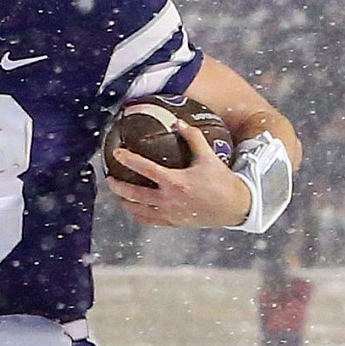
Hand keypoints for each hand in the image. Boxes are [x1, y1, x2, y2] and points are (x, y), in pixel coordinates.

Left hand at [108, 121, 251, 228]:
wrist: (234, 207)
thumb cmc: (221, 181)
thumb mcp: (208, 156)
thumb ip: (193, 137)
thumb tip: (178, 122)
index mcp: (175, 182)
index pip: (144, 168)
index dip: (128, 159)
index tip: (116, 153)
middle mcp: (168, 199)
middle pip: (133, 194)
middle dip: (117, 186)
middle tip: (110, 178)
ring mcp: (169, 214)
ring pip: (137, 211)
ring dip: (124, 202)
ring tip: (118, 194)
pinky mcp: (173, 223)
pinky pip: (148, 221)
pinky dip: (138, 215)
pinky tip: (134, 209)